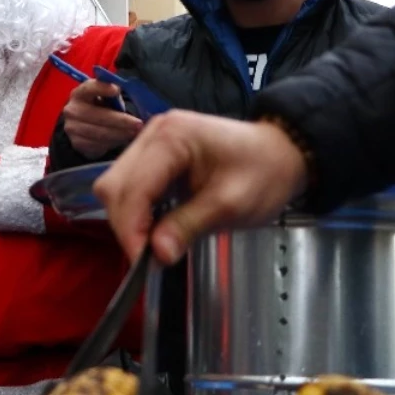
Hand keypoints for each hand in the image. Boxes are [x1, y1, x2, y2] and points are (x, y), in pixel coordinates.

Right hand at [61, 80, 143, 158]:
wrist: (83, 127)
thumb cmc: (100, 108)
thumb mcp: (106, 99)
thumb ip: (115, 97)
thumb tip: (137, 96)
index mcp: (80, 93)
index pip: (89, 88)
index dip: (102, 88)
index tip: (117, 90)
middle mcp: (72, 110)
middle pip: (98, 115)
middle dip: (121, 120)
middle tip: (138, 124)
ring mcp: (72, 128)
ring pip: (100, 133)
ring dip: (120, 133)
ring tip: (134, 132)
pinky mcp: (77, 143)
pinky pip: (98, 145)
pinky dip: (113, 143)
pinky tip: (123, 139)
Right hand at [95, 112, 308, 264]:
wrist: (282, 153)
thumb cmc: (264, 173)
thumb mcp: (231, 204)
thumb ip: (189, 226)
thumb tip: (156, 254)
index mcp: (172, 138)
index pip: (133, 187)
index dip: (131, 228)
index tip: (144, 261)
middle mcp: (153, 133)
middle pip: (113, 185)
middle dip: (125, 225)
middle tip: (147, 257)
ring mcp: (150, 141)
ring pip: (115, 186)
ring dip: (127, 219)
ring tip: (151, 244)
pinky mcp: (152, 153)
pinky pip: (129, 184)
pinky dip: (135, 209)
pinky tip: (153, 226)